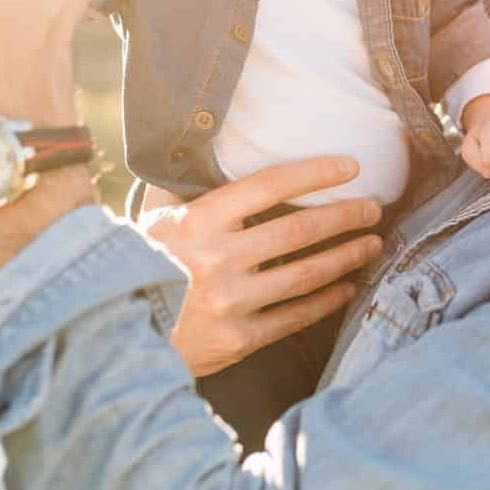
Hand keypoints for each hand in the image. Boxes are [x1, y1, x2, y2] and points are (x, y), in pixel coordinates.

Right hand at [139, 157, 384, 376]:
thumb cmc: (134, 269)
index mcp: (198, 221)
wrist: (115, 335)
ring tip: (371, 244)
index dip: (315, 173)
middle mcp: (218, 259)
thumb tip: (194, 151)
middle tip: (374, 208)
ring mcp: (231, 301)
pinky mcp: (239, 339)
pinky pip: (295, 316)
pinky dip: (326, 301)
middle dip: (345, 216)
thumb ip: (178, 190)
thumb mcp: (149, 221)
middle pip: (300, 230)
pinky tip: (346, 288)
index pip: (270, 185)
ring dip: (346, 257)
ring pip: (306, 274)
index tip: (350, 166)